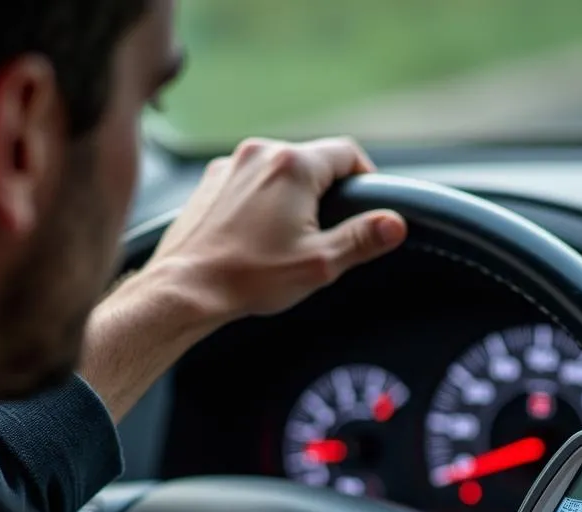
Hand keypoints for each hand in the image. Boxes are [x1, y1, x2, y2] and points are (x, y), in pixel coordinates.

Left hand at [81, 137, 406, 420]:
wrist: (186, 288)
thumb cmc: (250, 277)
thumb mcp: (320, 263)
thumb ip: (362, 239)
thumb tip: (395, 223)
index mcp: (294, 166)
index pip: (347, 153)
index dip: (365, 178)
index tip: (366, 204)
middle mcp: (261, 153)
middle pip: (312, 161)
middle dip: (325, 192)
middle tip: (327, 233)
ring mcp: (231, 165)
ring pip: (278, 171)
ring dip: (291, 197)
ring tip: (287, 240)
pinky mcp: (210, 182)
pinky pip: (249, 182)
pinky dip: (260, 202)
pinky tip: (256, 238)